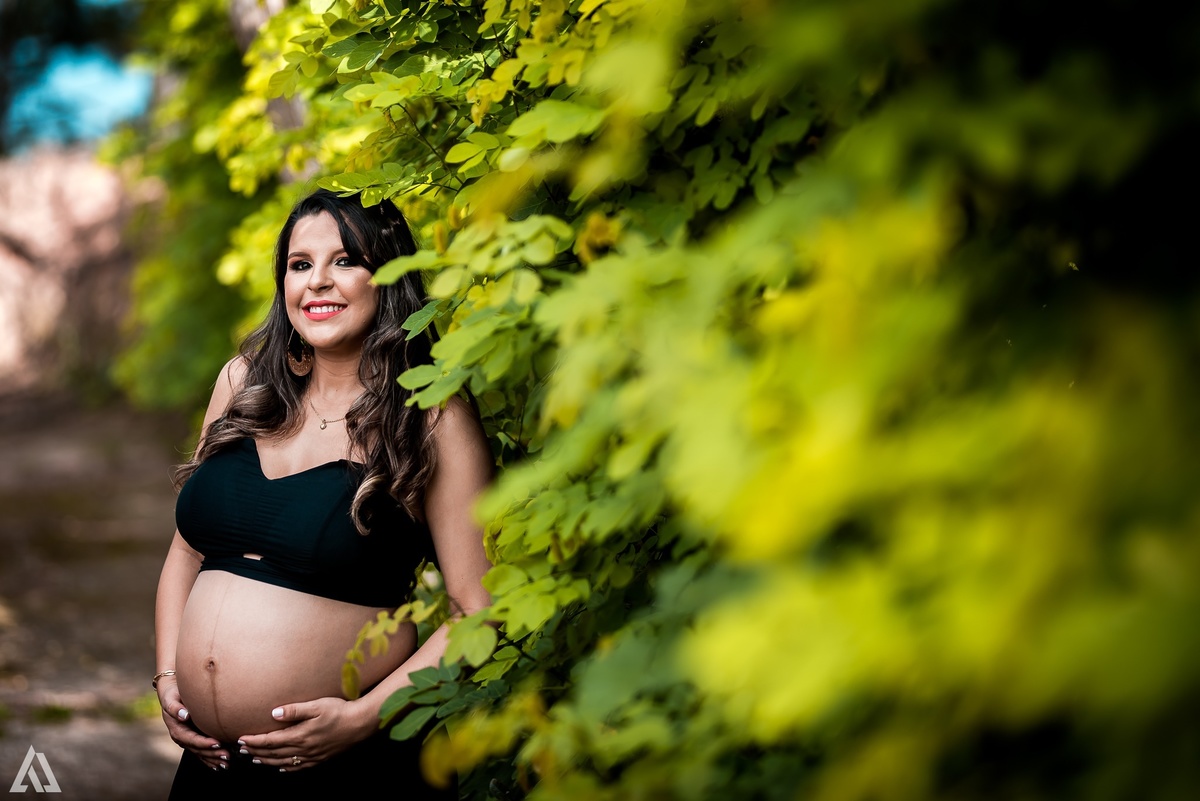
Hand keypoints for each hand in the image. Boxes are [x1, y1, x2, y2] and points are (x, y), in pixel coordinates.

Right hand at [156, 679, 228, 769]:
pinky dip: (211, 759)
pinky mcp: (194, 739)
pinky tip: (221, 765)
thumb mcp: (171, 699)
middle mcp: (182, 738)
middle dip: (212, 754)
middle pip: (198, 749)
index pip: (192, 739)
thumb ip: (175, 707)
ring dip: (213, 759)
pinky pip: (202, 752)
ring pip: (201, 753)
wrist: (171, 694)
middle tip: (227, 755)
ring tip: (226, 763)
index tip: (217, 743)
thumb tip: (183, 715)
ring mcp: (188, 740)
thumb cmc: (172, 695)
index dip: (204, 743)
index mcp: (177, 730)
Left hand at [236, 697, 374, 770]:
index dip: (254, 741)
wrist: (360, 724)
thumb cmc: (339, 710)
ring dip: (268, 760)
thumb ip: (295, 710)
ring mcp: (312, 756)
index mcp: (300, 735)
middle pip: (274, 753)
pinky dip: (286, 768)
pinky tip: (282, 767)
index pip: (271, 740)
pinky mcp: (320, 759)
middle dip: (256, 751)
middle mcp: (304, 749)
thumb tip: (273, 713)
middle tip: (242, 750)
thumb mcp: (317, 705)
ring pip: (284, 762)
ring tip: (256, 759)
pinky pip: (299, 767)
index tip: (241, 739)